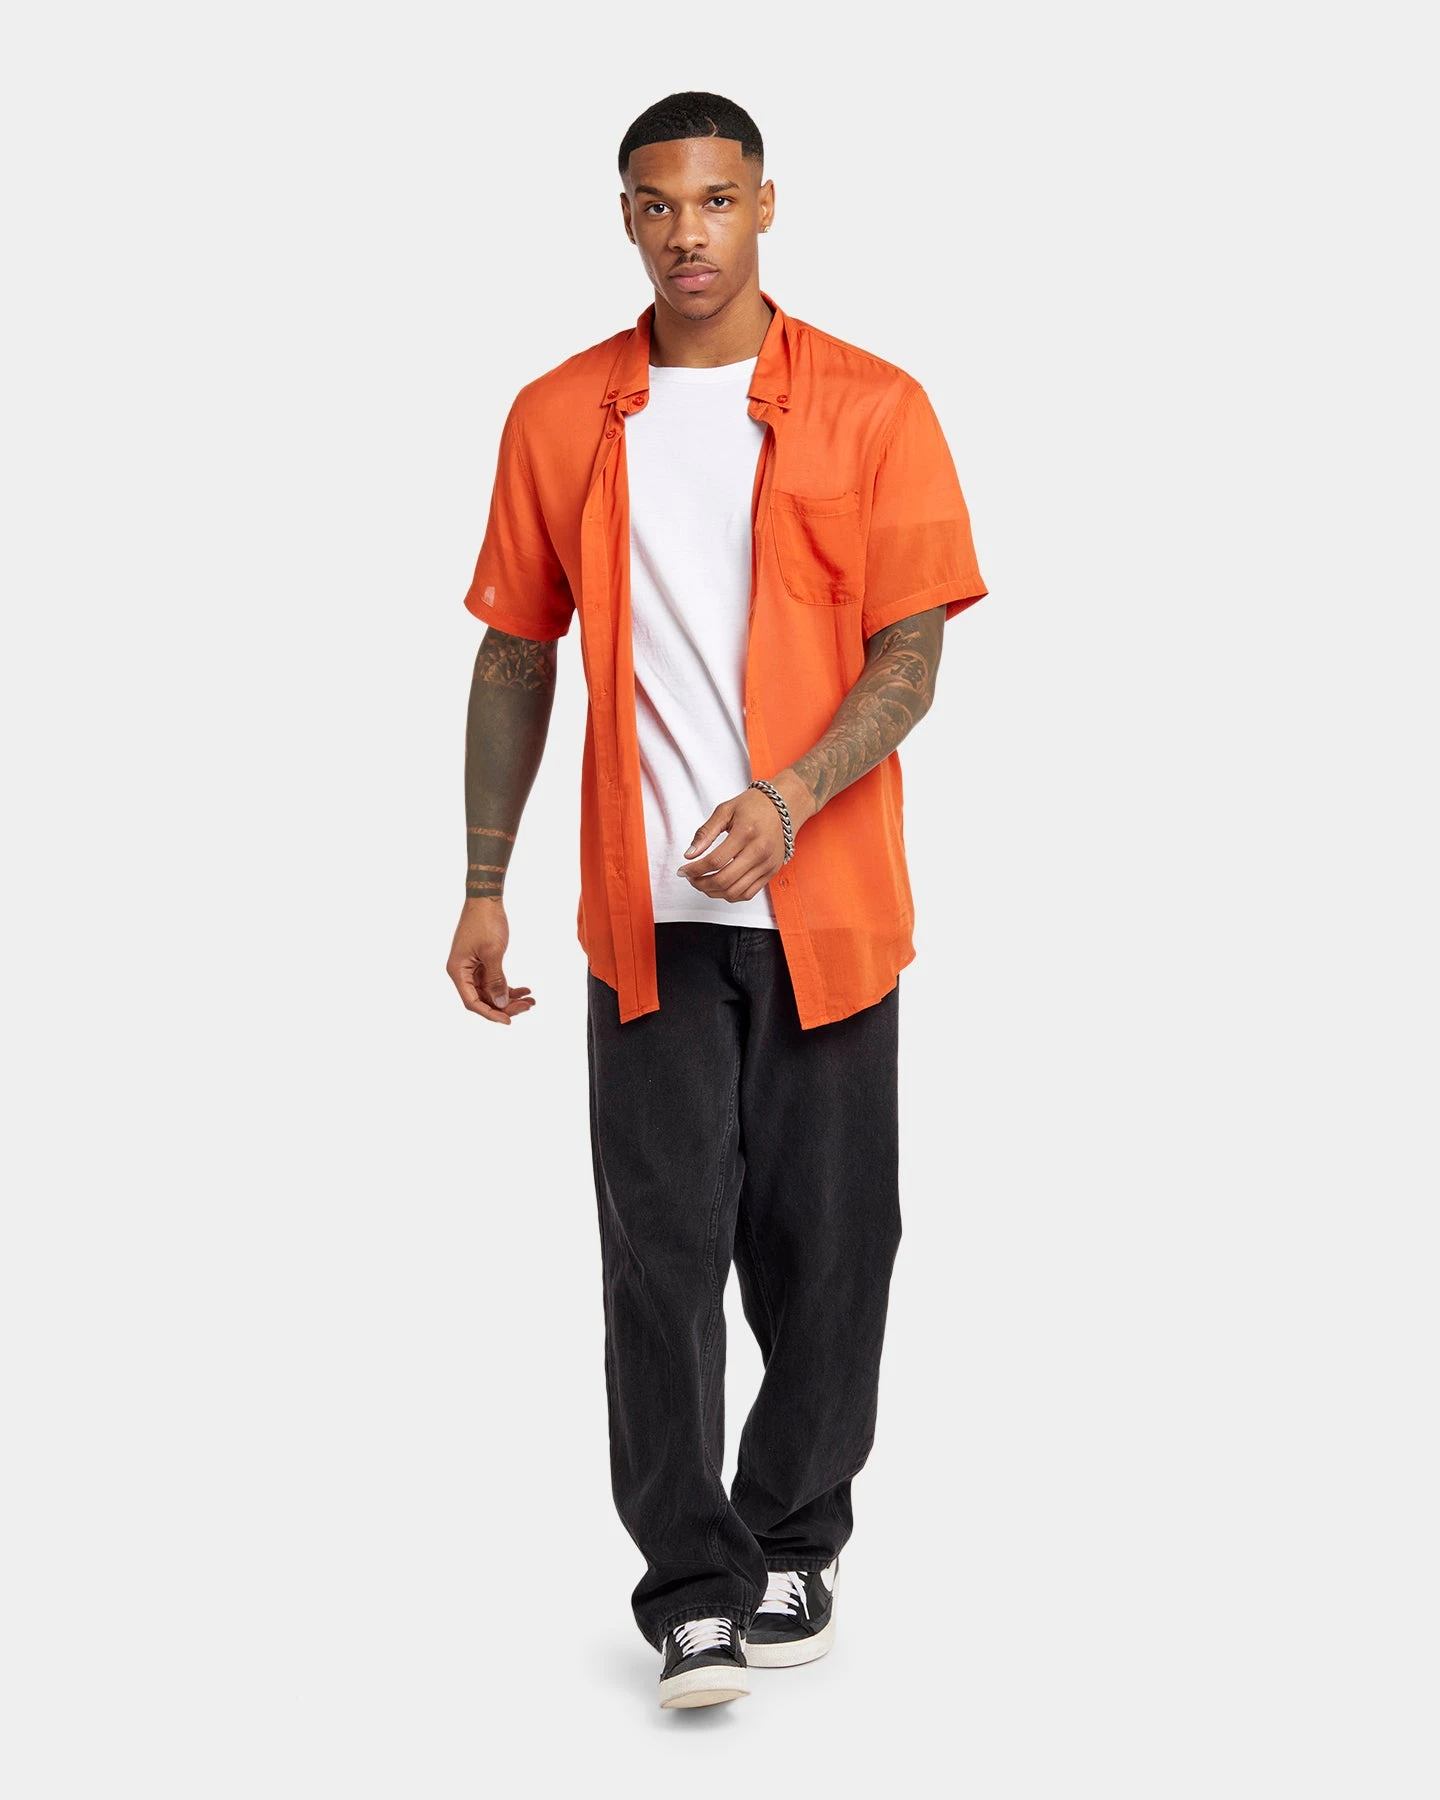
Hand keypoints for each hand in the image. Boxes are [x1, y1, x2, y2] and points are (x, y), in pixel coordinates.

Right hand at [446, 898, 535, 1024]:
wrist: (486, 899)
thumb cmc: (485, 921)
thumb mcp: (493, 953)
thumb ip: (496, 980)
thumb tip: (500, 1004)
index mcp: (458, 971)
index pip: (472, 1002)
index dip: (490, 1013)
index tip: (509, 1020)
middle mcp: (462, 972)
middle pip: (482, 999)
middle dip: (505, 1005)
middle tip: (527, 1006)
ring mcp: (472, 967)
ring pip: (490, 992)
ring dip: (509, 997)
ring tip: (531, 1000)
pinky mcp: (482, 962)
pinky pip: (494, 981)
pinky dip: (508, 986)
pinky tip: (525, 990)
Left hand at [676, 773, 813, 902]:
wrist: (784, 806)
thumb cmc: (755, 806)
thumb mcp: (725, 810)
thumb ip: (705, 832)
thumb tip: (690, 854)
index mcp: (746, 833)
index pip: (714, 861)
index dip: (694, 870)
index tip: (682, 870)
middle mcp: (759, 852)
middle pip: (723, 880)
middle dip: (700, 883)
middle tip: (690, 877)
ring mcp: (767, 865)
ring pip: (735, 892)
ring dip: (713, 892)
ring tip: (702, 882)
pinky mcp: (771, 872)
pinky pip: (748, 894)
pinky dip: (730, 895)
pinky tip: (720, 886)